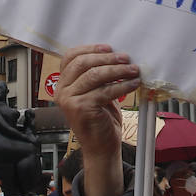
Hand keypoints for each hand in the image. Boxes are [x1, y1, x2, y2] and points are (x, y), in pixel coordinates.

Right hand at [55, 45, 139, 195]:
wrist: (101, 148)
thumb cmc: (100, 120)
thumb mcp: (96, 93)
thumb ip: (97, 76)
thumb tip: (116, 55)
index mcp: (62, 84)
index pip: (70, 57)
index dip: (90, 49)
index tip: (109, 47)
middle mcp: (61, 91)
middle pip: (83, 63)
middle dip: (108, 58)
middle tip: (126, 58)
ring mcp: (69, 100)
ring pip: (95, 75)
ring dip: (118, 70)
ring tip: (133, 70)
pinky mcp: (81, 109)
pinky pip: (104, 91)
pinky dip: (122, 86)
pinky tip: (133, 84)